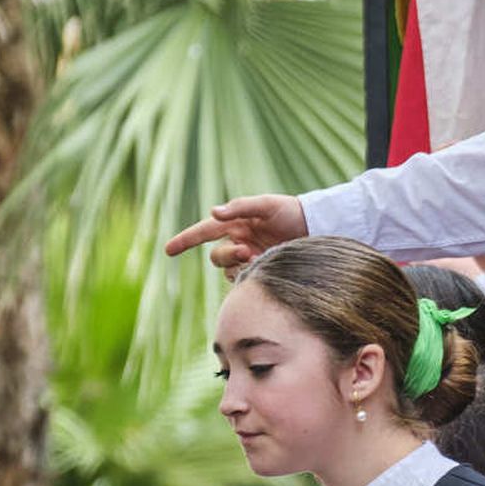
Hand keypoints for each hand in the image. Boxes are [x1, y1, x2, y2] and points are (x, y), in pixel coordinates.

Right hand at [164, 193, 305, 268]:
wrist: (316, 228)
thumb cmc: (290, 212)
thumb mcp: (266, 205)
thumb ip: (240, 207)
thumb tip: (213, 211)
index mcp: (234, 224)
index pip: (203, 232)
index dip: (185, 240)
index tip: (168, 250)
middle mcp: (238, 242)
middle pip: (216, 256)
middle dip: (228, 255)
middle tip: (248, 252)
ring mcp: (248, 259)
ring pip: (228, 270)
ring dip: (239, 267)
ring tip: (259, 259)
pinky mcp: (259, 272)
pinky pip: (243, 280)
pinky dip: (248, 277)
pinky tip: (263, 268)